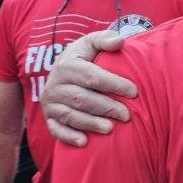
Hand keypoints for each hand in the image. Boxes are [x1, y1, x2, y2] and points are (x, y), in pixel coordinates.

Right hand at [41, 30, 135, 146]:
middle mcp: (55, 85)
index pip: (92, 77)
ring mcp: (50, 103)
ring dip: (91, 123)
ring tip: (110, 129)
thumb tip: (120, 41)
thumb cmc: (83, 57)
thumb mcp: (91, 43)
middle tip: (127, 115)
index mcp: (67, 66)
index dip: (114, 84)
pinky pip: (56, 130)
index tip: (134, 92)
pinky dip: (69, 137)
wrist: (60, 70)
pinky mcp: (48, 118)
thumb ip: (105, 39)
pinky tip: (84, 142)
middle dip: (106, 107)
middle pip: (82, 99)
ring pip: (70, 115)